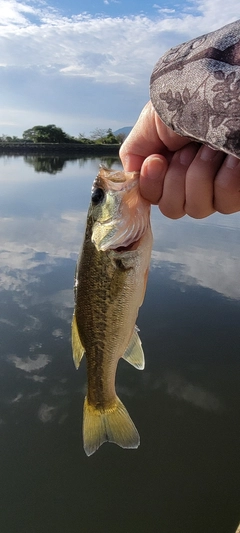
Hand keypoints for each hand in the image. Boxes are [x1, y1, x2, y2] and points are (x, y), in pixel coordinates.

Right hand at [119, 101, 239, 218]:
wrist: (224, 91)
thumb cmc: (190, 99)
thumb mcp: (150, 122)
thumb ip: (134, 152)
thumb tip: (130, 179)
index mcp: (168, 168)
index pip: (153, 198)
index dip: (153, 185)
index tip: (157, 160)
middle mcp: (191, 181)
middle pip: (173, 209)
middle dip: (177, 178)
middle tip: (187, 149)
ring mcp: (215, 189)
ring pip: (197, 209)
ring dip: (200, 174)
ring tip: (210, 148)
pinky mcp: (237, 191)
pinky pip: (225, 201)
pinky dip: (225, 176)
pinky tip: (229, 156)